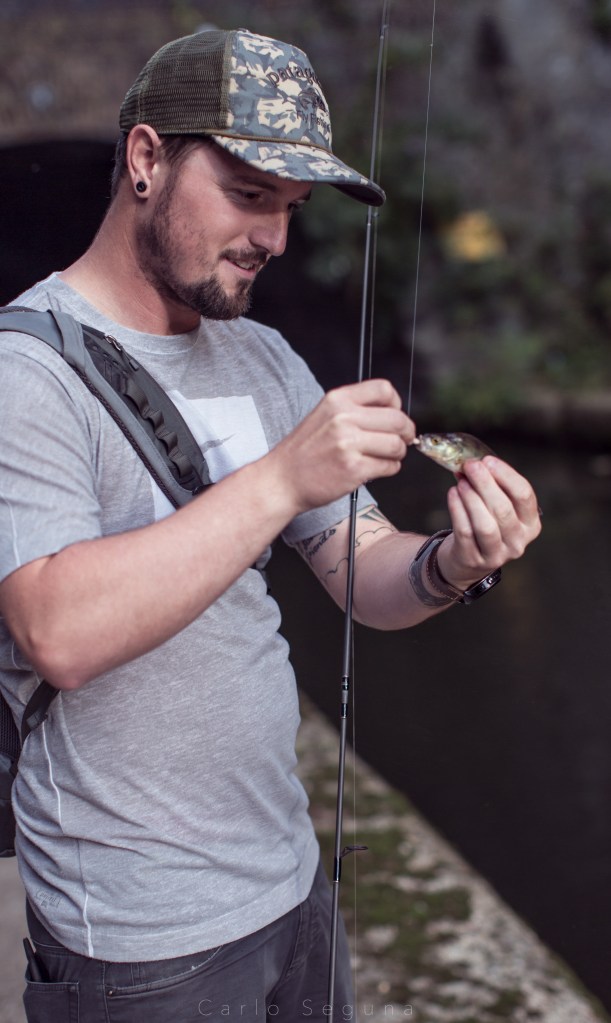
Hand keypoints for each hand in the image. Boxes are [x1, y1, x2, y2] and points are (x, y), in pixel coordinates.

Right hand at [268, 378, 414, 513]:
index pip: (384, 389)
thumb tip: (393, 413)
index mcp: (337, 400)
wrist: (282, 479)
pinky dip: (388, 469)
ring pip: (397, 445)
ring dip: (397, 454)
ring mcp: (348, 444)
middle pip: (397, 419)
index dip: (397, 404)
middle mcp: (343, 418)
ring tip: (385, 457)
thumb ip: (355, 409)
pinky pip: (389, 466)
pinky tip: (374, 469)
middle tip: (402, 440)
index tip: (395, 416)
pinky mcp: (354, 469)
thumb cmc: (304, 451)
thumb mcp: (324, 415)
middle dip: (406, 433)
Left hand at [436, 455, 541, 589]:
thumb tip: (472, 463)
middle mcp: (518, 541)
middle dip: (485, 483)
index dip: (506, 475)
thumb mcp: (497, 506)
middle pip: (503, 509)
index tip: (487, 460)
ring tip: (461, 482)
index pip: (524, 495)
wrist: (469, 558)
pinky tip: (452, 494)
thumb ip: (491, 485)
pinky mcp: (474, 560)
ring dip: (471, 498)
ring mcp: (497, 554)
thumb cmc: (486, 522)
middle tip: (470, 466)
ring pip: (485, 524)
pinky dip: (457, 510)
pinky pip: (465, 532)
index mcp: (531, 524)